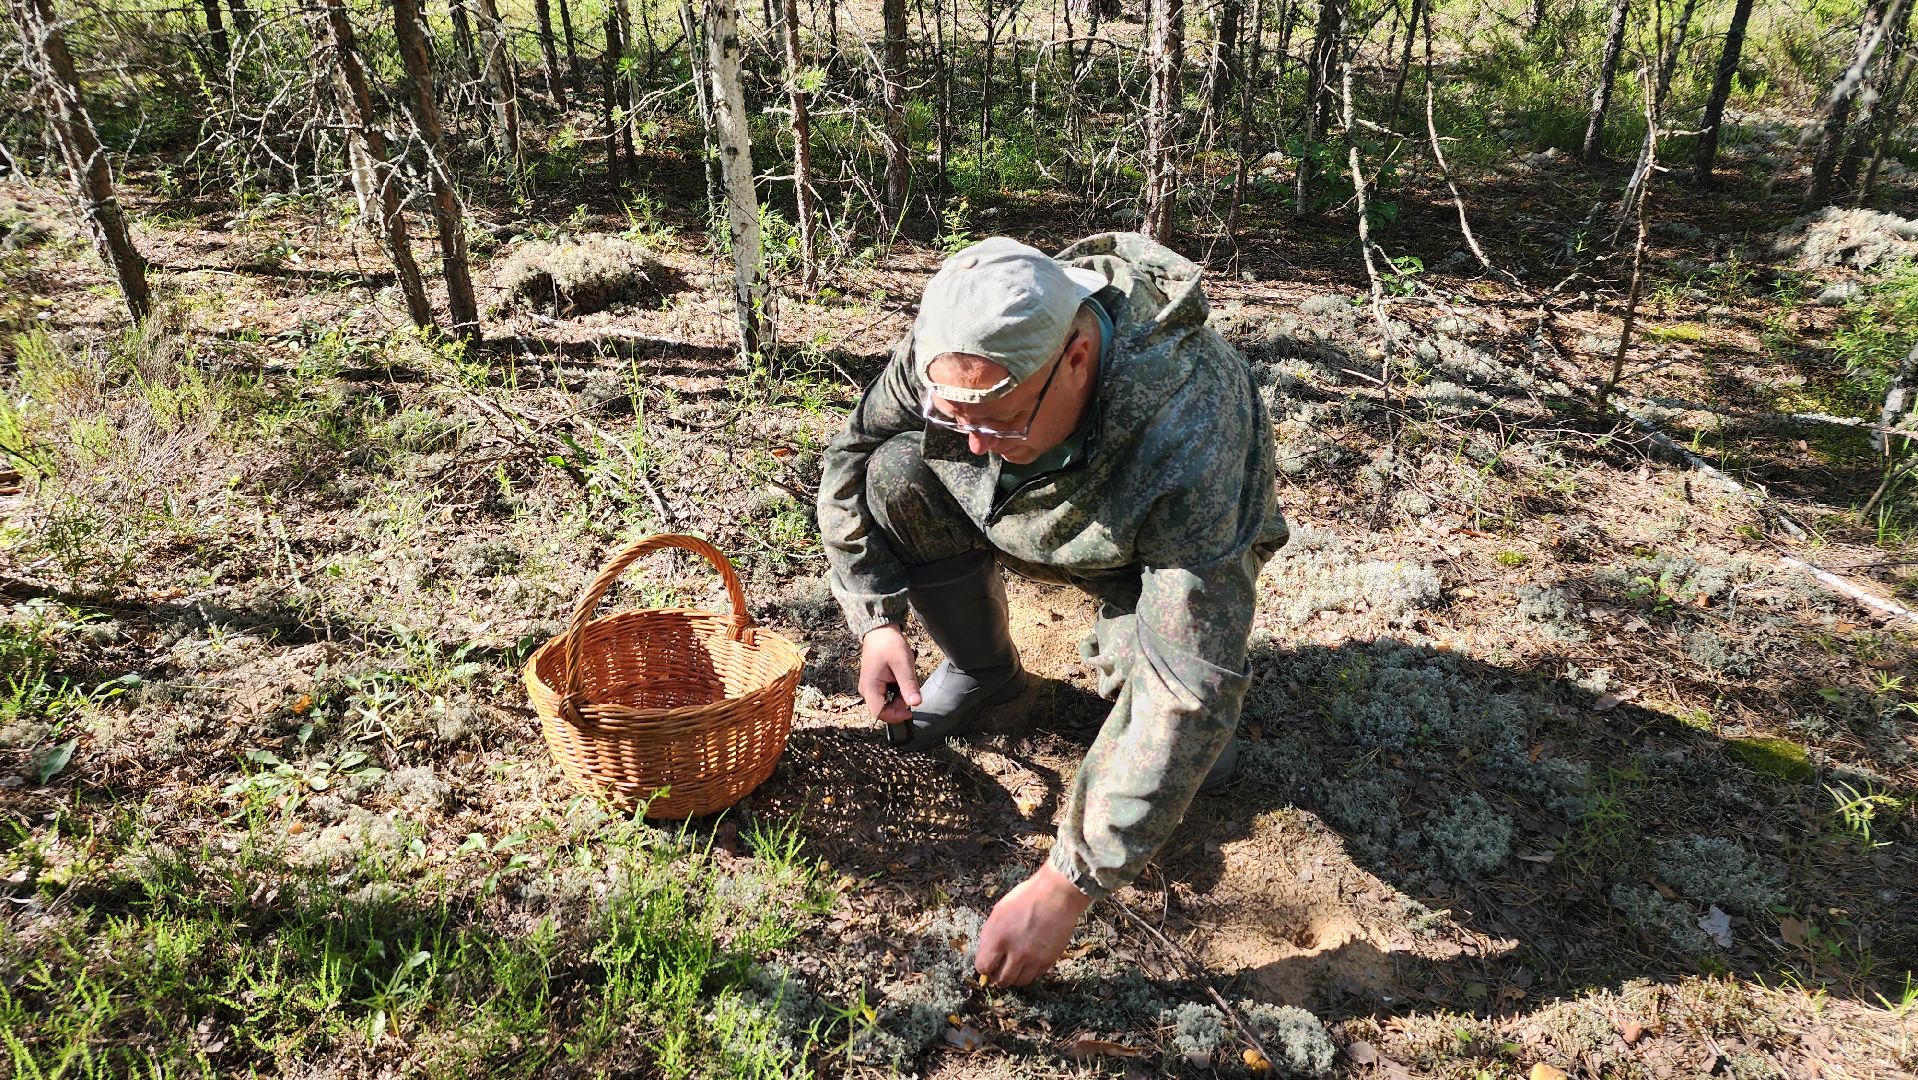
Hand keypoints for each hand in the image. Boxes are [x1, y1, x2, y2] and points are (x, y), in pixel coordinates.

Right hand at [858, 624, 919, 723]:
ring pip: (888, 701)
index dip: (896, 715)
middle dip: (901, 702)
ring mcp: (871, 687)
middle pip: (886, 708)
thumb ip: (909, 685)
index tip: (911, 710)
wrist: (881, 630)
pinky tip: (900, 675)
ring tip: (904, 675)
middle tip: (909, 683)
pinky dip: (898, 688)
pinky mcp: (876, 684)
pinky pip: (888, 693)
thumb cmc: (889, 644)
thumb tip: (916, 704)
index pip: (880, 713)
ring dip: (900, 694)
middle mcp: (867, 691)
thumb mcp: (903, 664)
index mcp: (870, 687)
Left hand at [974, 863, 1091, 986]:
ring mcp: (1034, 958)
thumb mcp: (999, 911)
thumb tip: (986, 953)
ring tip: (1014, 967)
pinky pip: (1036, 975)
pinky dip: (1031, 972)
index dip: (984, 967)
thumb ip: (989, 935)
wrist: (1057, 894)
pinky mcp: (1049, 959)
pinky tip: (1029, 961)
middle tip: (999, 970)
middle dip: (997, 977)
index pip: (983, 967)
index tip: (987, 964)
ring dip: (1014, 977)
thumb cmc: (1026, 898)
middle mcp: (1016, 952)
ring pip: (1020, 982)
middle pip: (1001, 980)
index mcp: (998, 938)